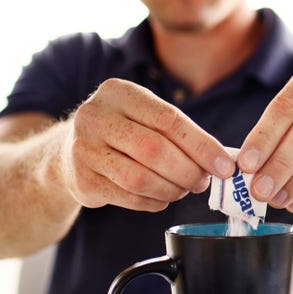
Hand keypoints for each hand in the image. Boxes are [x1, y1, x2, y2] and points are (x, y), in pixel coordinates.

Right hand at [62, 78, 234, 210]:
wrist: (66, 153)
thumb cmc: (122, 133)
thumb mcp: (144, 117)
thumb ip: (181, 133)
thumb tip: (226, 160)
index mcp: (118, 92)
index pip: (169, 119)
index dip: (202, 145)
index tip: (224, 165)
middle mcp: (95, 116)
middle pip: (155, 149)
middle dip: (188, 171)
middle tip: (202, 182)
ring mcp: (83, 149)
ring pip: (141, 178)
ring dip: (172, 189)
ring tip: (182, 190)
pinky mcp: (81, 180)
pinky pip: (129, 197)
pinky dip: (154, 201)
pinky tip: (161, 197)